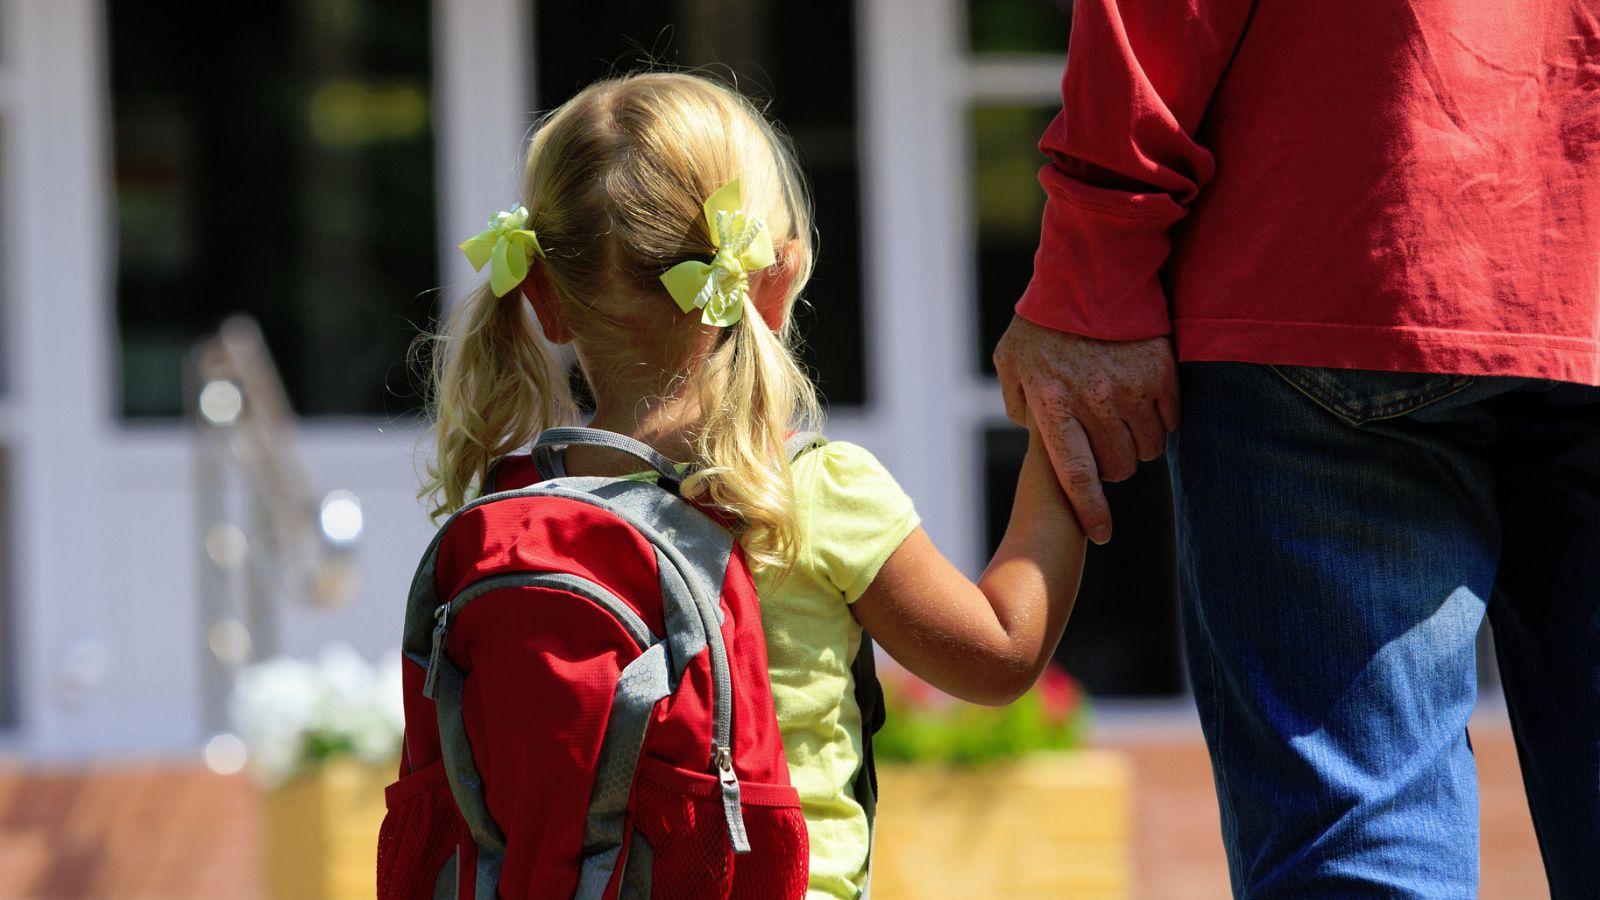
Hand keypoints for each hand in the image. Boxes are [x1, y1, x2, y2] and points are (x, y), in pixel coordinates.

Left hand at [993, 315, 1177, 543]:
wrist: (1091, 269)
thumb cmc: (1044, 320)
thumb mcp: (1011, 360)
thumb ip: (1016, 400)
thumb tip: (1030, 429)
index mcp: (1054, 405)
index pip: (1077, 475)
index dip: (1091, 510)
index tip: (1101, 534)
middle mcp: (1094, 401)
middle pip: (1119, 467)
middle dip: (1113, 466)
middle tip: (1104, 445)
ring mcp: (1132, 387)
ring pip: (1149, 448)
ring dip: (1139, 444)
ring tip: (1123, 419)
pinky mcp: (1162, 371)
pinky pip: (1172, 419)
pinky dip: (1162, 420)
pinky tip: (1145, 401)